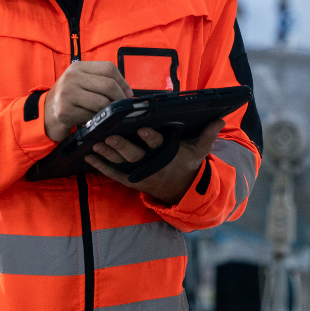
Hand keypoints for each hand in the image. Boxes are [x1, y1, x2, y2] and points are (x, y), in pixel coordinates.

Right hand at [44, 61, 132, 142]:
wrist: (45, 114)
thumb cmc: (69, 99)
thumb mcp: (81, 83)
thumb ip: (101, 82)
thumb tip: (129, 93)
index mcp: (78, 67)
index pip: (109, 68)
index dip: (123, 82)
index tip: (128, 94)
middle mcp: (72, 77)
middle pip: (108, 85)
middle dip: (120, 98)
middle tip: (123, 108)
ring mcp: (67, 93)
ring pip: (102, 102)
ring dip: (110, 111)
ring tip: (110, 114)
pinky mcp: (65, 111)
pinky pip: (92, 116)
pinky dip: (99, 120)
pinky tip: (96, 121)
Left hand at [85, 119, 224, 205]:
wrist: (181, 190)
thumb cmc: (187, 164)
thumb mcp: (199, 150)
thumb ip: (207, 135)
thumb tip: (220, 120)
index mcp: (167, 153)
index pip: (158, 144)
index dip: (151, 137)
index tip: (142, 129)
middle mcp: (152, 163)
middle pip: (135, 155)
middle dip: (122, 146)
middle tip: (109, 136)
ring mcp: (139, 172)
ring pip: (121, 163)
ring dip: (107, 154)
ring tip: (95, 143)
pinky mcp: (130, 179)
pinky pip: (114, 173)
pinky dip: (101, 166)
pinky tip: (89, 156)